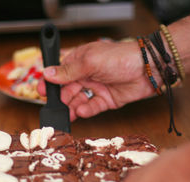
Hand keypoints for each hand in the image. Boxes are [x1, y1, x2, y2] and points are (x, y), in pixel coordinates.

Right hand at [37, 40, 156, 120]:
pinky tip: (82, 111)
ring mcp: (96, 88)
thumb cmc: (121, 58)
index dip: (50, 83)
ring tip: (68, 114)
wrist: (148, 69)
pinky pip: (92, 107)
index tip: (41, 92)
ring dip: (72, 107)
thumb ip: (69, 71)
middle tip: (56, 108)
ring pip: (78, 100)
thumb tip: (47, 74)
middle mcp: (86, 75)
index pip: (60, 73)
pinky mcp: (106, 100)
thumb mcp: (90, 62)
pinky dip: (86, 110)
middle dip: (61, 99)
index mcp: (80, 61)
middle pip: (67, 90)